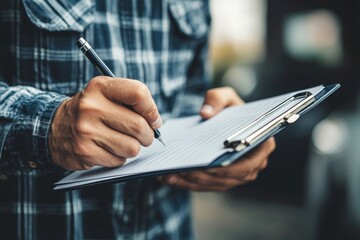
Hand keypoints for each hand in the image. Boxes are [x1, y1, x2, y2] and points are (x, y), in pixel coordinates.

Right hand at [49, 76, 161, 169]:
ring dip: (133, 148)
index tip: (154, 120)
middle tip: (144, 136)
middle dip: (148, 135)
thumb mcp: (105, 94)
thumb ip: (131, 102)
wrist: (52, 127)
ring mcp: (86, 130)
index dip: (152, 110)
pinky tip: (107, 149)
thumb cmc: (90, 111)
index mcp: (100, 87)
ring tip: (121, 141)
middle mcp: (91, 107)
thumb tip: (156, 123)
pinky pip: (119, 160)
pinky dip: (119, 157)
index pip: (138, 93)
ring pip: (132, 147)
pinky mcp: (84, 152)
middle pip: (139, 126)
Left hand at [158, 87, 275, 190]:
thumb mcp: (224, 96)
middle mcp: (254, 163)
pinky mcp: (223, 179)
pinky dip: (188, 183)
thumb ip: (217, 99)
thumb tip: (205, 113)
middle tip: (183, 172)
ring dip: (192, 182)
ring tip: (170, 176)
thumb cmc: (228, 108)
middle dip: (205, 177)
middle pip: (231, 178)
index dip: (230, 168)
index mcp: (262, 144)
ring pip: (216, 184)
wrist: (223, 118)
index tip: (209, 167)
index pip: (250, 162)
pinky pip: (206, 185)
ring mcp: (238, 174)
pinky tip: (169, 178)